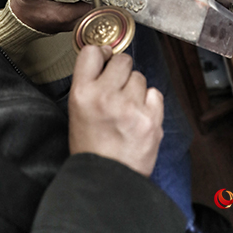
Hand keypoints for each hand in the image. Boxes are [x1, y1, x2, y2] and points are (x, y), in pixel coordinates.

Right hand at [10, 0, 89, 31]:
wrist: (18, 24)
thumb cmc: (23, 11)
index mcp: (63, 16)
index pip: (90, 7)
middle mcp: (70, 23)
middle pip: (96, 12)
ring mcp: (72, 24)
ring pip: (93, 14)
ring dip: (98, 1)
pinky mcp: (70, 23)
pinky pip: (87, 15)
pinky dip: (91, 4)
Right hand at [68, 45, 163, 176]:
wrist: (107, 180)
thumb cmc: (91, 145)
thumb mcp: (76, 109)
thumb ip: (90, 81)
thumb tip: (107, 54)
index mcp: (82, 93)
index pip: (92, 52)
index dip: (101, 54)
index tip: (104, 61)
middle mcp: (106, 96)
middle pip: (122, 60)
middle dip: (121, 71)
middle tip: (117, 89)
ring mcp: (131, 108)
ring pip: (140, 77)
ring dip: (135, 88)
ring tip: (127, 109)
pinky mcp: (151, 119)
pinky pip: (155, 93)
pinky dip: (149, 102)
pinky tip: (139, 116)